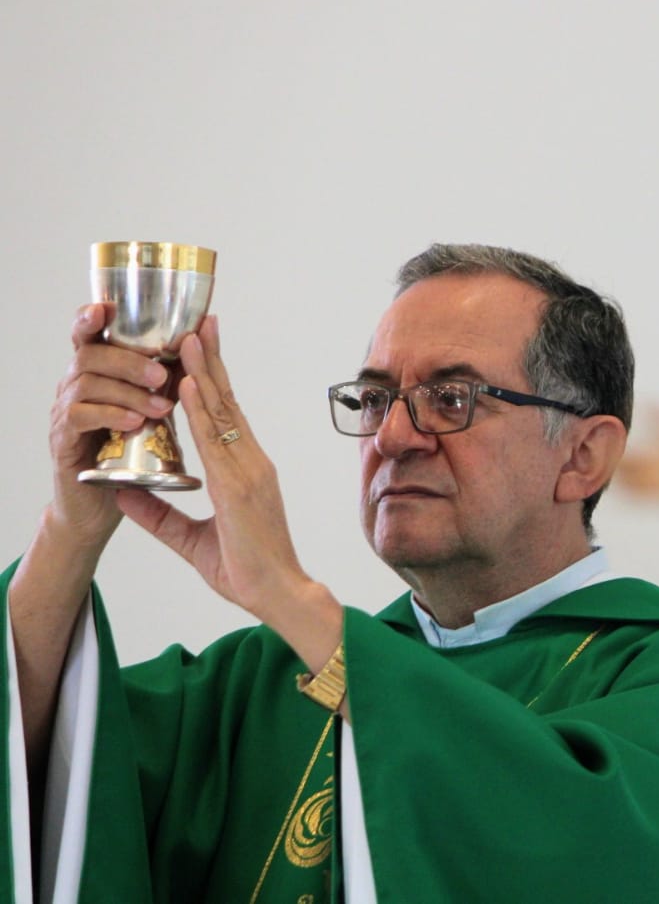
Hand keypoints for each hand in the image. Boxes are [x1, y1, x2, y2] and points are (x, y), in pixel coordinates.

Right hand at [45, 302, 175, 552]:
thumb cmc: (128, 462)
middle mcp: (76, 388)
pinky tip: (134, 424)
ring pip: (86, 383)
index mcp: (99, 376)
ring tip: (160, 406)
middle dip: (128, 357)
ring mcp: (65, 414)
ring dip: (127, 390)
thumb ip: (164, 388)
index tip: (109, 306)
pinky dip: (110, 416)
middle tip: (162, 372)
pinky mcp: (63, 443)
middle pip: (91, 353)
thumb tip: (199, 353)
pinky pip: (79, 419)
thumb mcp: (151, 418)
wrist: (97, 512)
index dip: (93, 317)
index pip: (91, 337)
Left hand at [114, 316, 310, 621]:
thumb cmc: (245, 570)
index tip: (198, 347)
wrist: (277, 593)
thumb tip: (124, 493)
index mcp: (243, 471)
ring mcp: (249, 471)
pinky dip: (201, 409)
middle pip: (227, 401)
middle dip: (210, 360)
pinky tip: (189, 385)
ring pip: (222, 411)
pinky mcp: (241, 486)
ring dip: (204, 372)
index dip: (212, 379)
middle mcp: (250, 462)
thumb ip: (158, 515)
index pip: (225, 415)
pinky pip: (216, 440)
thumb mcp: (188, 540)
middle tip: (198, 321)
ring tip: (188, 337)